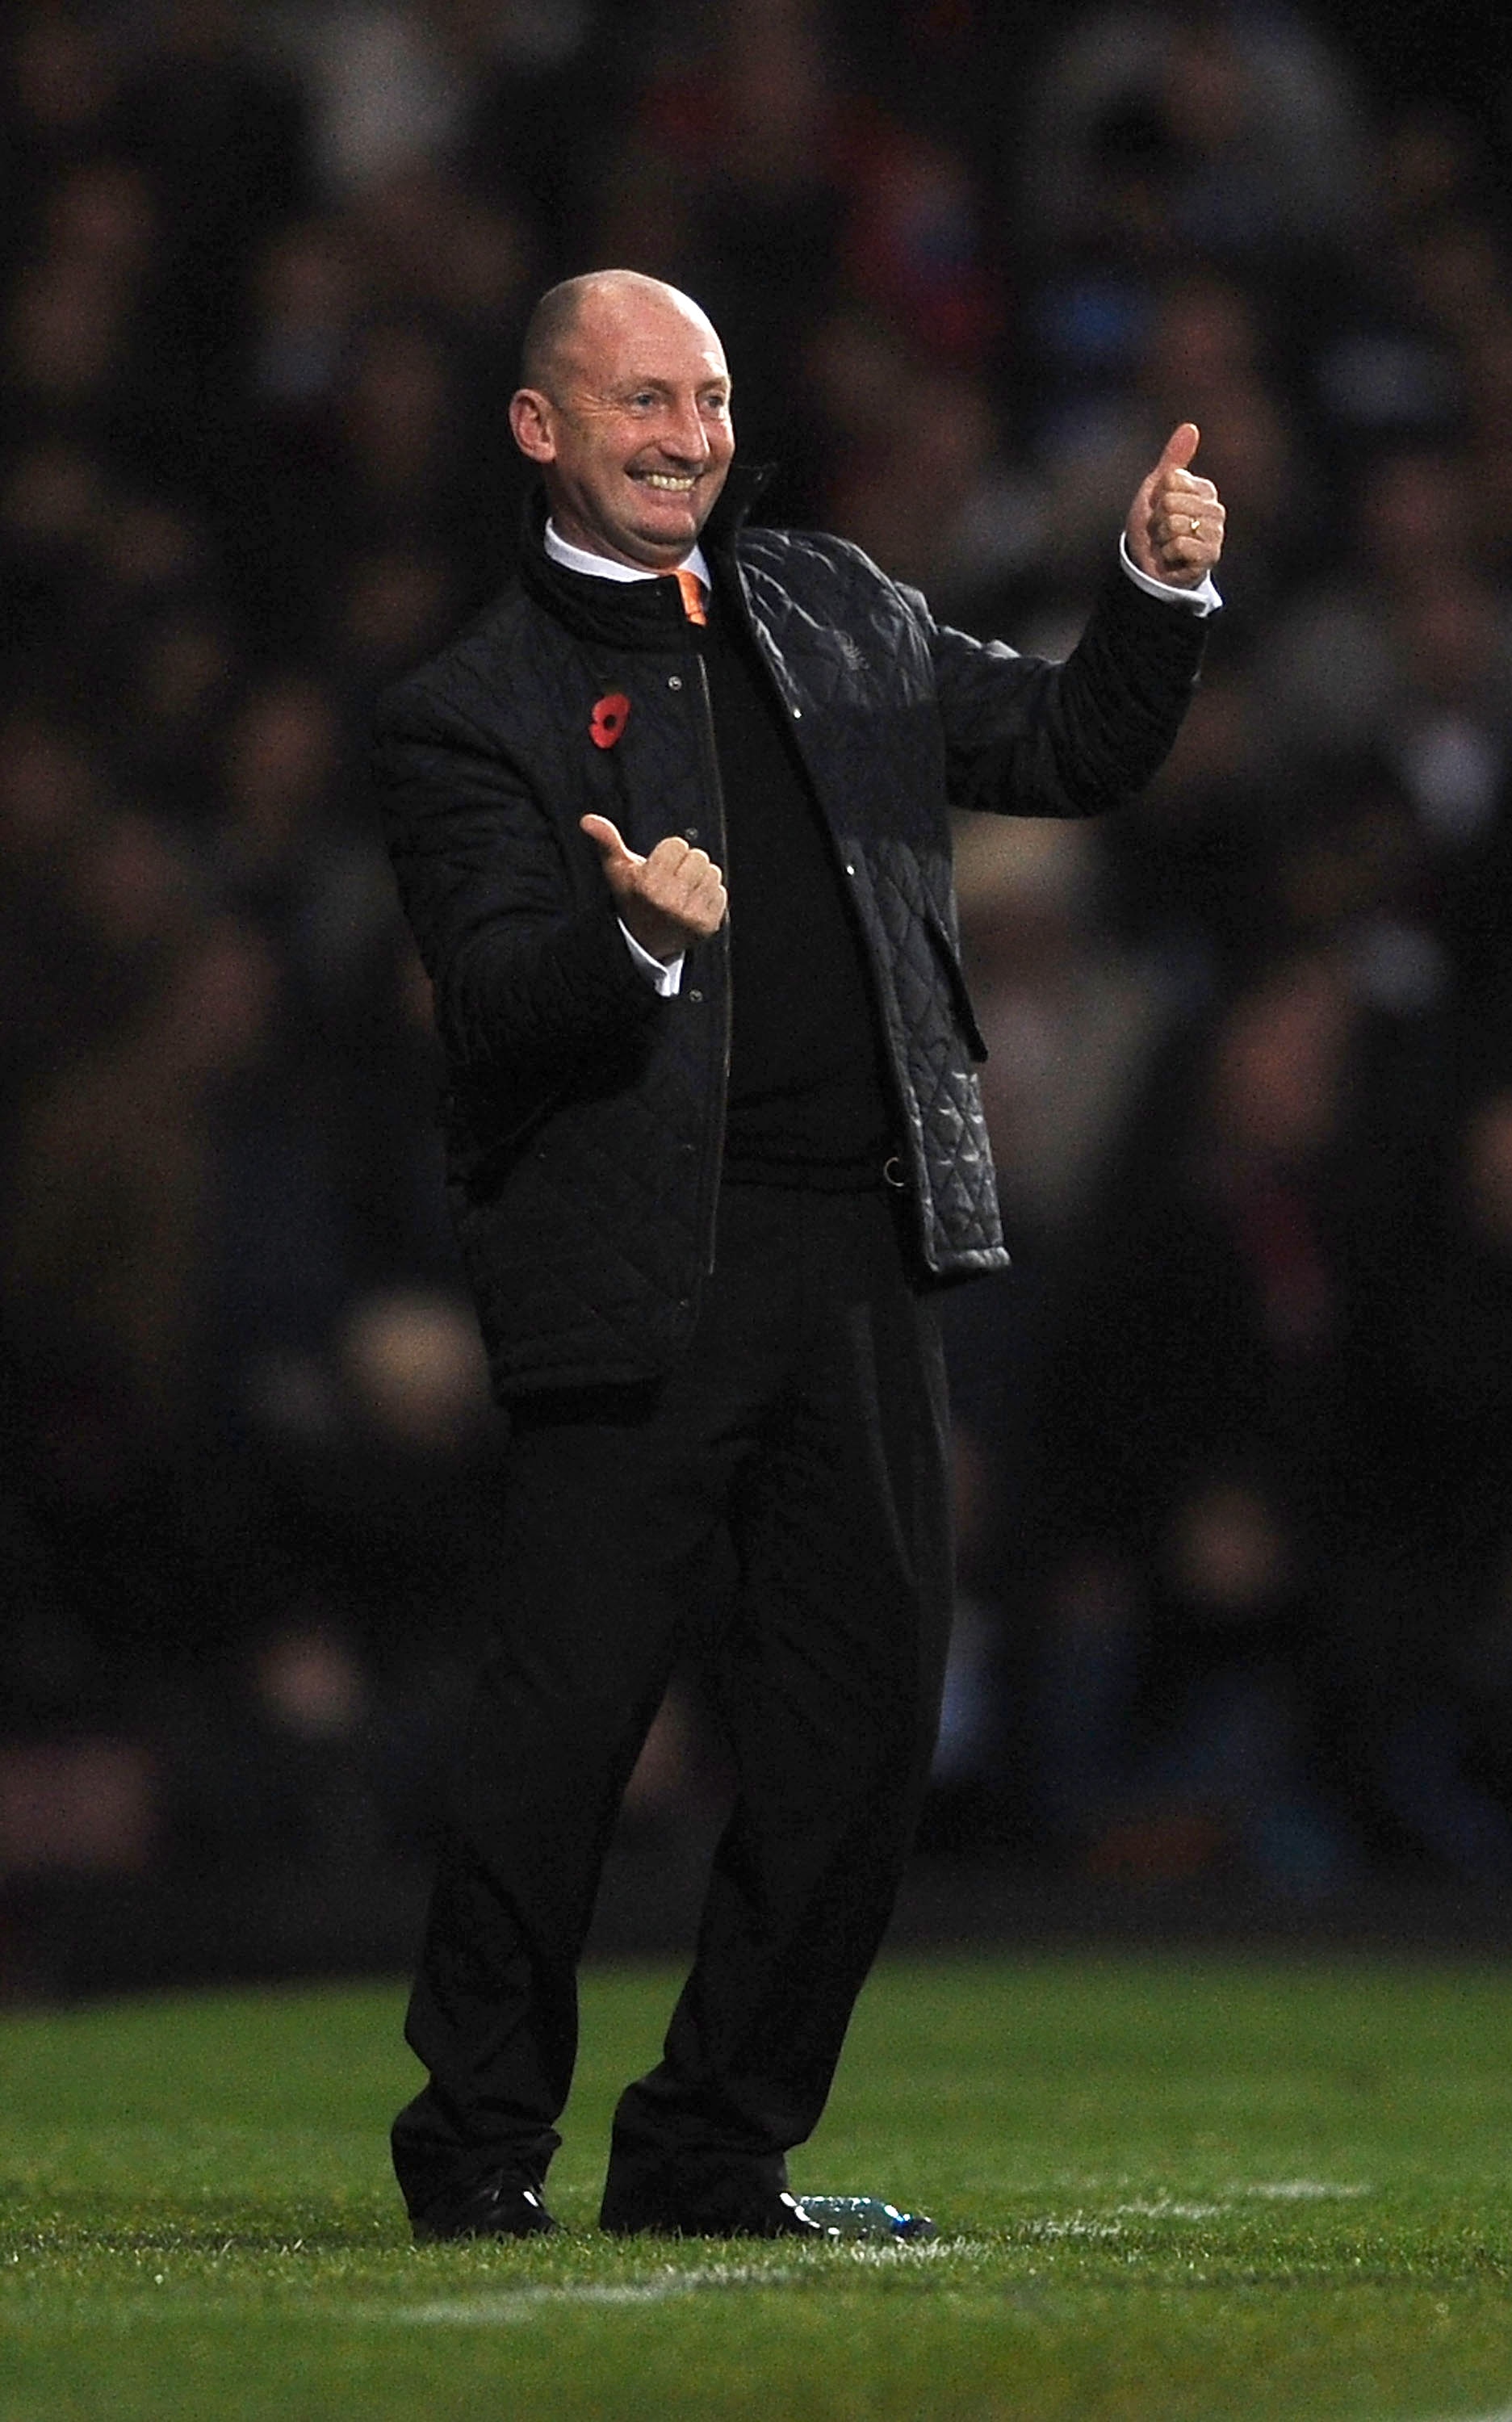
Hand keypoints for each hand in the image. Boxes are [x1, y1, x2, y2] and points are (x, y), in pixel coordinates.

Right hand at [581, 813, 726, 960]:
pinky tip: (692, 905)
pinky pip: (721, 892)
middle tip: (672, 880)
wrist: (645, 940)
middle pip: (698, 856)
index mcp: (648, 885)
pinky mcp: (707, 926)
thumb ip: (606, 841)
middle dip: (686, 864)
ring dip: (699, 879)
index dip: (669, 853)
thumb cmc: (632, 896)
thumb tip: (587, 819)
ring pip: (713, 872)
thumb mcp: (617, 870)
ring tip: (682, 892)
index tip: (659, 868)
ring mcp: (690, 916)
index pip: (678, 844)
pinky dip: (710, 896)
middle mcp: (670, 902)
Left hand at [1125, 422, 1225, 587]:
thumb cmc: (1155, 527)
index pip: (1171, 480)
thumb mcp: (1158, 489)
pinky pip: (1179, 544)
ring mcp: (1215, 534)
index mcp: (1205, 489)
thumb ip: (1173, 459)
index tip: (1160, 510)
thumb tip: (1190, 426)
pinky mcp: (1210, 556)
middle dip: (1157, 520)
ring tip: (1166, 544)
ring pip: (1174, 524)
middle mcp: (1215, 510)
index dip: (1157, 497)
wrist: (1150, 565)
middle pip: (1170, 502)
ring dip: (1161, 538)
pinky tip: (1172, 558)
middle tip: (1161, 531)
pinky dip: (1167, 554)